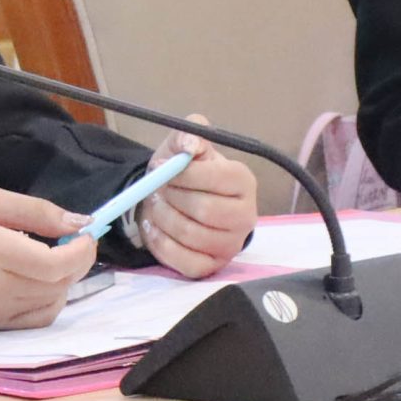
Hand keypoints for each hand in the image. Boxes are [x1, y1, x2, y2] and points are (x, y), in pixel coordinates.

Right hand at [0, 188, 96, 328]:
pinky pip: (34, 320)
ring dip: (65, 281)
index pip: (56, 264)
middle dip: (79, 262)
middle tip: (74, 239)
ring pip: (52, 305)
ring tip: (54, 257)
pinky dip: (49, 302)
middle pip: (59, 285)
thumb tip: (79, 221)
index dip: (82, 250)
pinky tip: (39, 281)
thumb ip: (34, 211)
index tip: (87, 232)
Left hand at [130, 118, 257, 277]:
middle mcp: (246, 215)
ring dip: (163, 219)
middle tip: (157, 190)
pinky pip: (186, 262)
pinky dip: (162, 244)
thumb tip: (189, 145)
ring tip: (156, 206)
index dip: (184, 174)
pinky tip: (155, 228)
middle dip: (172, 198)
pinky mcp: (213, 266)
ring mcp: (231, 245)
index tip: (161, 168)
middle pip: (205, 210)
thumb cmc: (183, 173)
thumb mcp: (182, 145)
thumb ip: (187, 134)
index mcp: (244, 181)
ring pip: (191, 236)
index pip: (218, 178)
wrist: (174, 202)